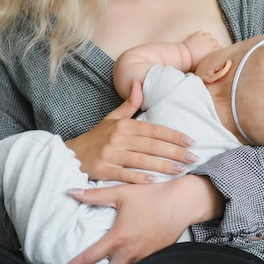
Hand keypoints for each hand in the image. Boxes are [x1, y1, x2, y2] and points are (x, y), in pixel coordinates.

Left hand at [63, 175, 224, 263]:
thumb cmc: (152, 195)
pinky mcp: (155, 256)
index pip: (89, 258)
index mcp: (118, 238)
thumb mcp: (122, 193)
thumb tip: (72, 192)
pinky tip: (126, 259)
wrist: (183, 203)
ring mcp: (144, 256)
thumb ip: (95, 195)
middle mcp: (129, 252)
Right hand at [65, 80, 196, 182]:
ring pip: (141, 160)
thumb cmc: (96, 137)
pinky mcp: (103, 169)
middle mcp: (118, 138)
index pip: (153, 129)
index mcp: (124, 125)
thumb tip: (139, 82)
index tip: (190, 141)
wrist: (69, 155)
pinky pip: (124, 174)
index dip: (173, 135)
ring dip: (163, 166)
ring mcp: (110, 154)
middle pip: (151, 145)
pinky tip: (154, 181)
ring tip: (180, 170)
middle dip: (174, 152)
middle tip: (193, 158)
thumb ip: (129, 103)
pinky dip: (139, 178)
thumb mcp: (112, 118)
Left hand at [184, 31, 221, 68]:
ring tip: (203, 41)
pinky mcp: (197, 35)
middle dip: (213, 44)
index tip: (213, 51)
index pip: (220, 48)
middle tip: (208, 47)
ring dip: (207, 38)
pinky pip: (201, 32)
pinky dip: (200, 35)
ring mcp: (203, 38)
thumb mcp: (205, 64)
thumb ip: (211, 60)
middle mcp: (210, 44)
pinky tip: (197, 38)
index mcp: (213, 52)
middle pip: (215, 41)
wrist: (184, 57)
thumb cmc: (193, 63)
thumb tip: (213, 60)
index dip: (216, 50)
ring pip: (209, 35)